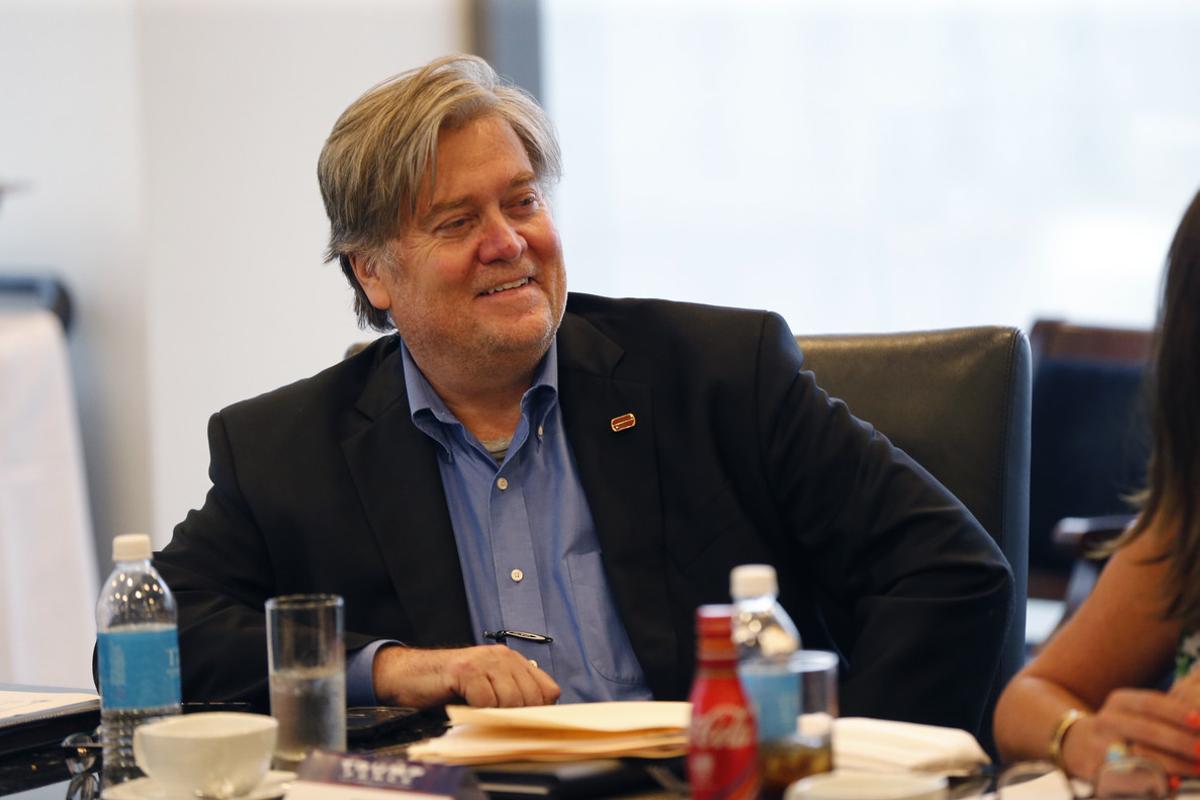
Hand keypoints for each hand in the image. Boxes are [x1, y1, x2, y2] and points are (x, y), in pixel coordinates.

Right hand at [372, 644, 560, 708]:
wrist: (409, 675)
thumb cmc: (448, 686)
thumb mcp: (487, 689)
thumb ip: (511, 696)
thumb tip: (536, 722)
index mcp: (512, 661)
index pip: (548, 690)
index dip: (540, 711)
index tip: (527, 725)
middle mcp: (503, 656)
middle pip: (532, 698)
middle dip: (518, 717)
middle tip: (498, 723)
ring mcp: (485, 661)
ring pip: (511, 700)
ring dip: (496, 715)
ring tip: (480, 714)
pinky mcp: (466, 670)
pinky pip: (486, 701)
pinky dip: (478, 712)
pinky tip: (467, 707)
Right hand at [1061, 688, 1199, 778]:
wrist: (1076, 745)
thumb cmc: (1123, 729)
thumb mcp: (1136, 712)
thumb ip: (1166, 716)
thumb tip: (1199, 725)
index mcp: (1120, 702)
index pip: (1150, 703)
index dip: (1177, 712)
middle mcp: (1107, 722)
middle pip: (1146, 731)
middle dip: (1181, 742)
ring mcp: (1100, 748)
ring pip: (1139, 757)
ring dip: (1175, 766)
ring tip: (1198, 769)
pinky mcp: (1098, 772)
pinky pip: (1130, 780)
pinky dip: (1155, 783)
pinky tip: (1173, 784)